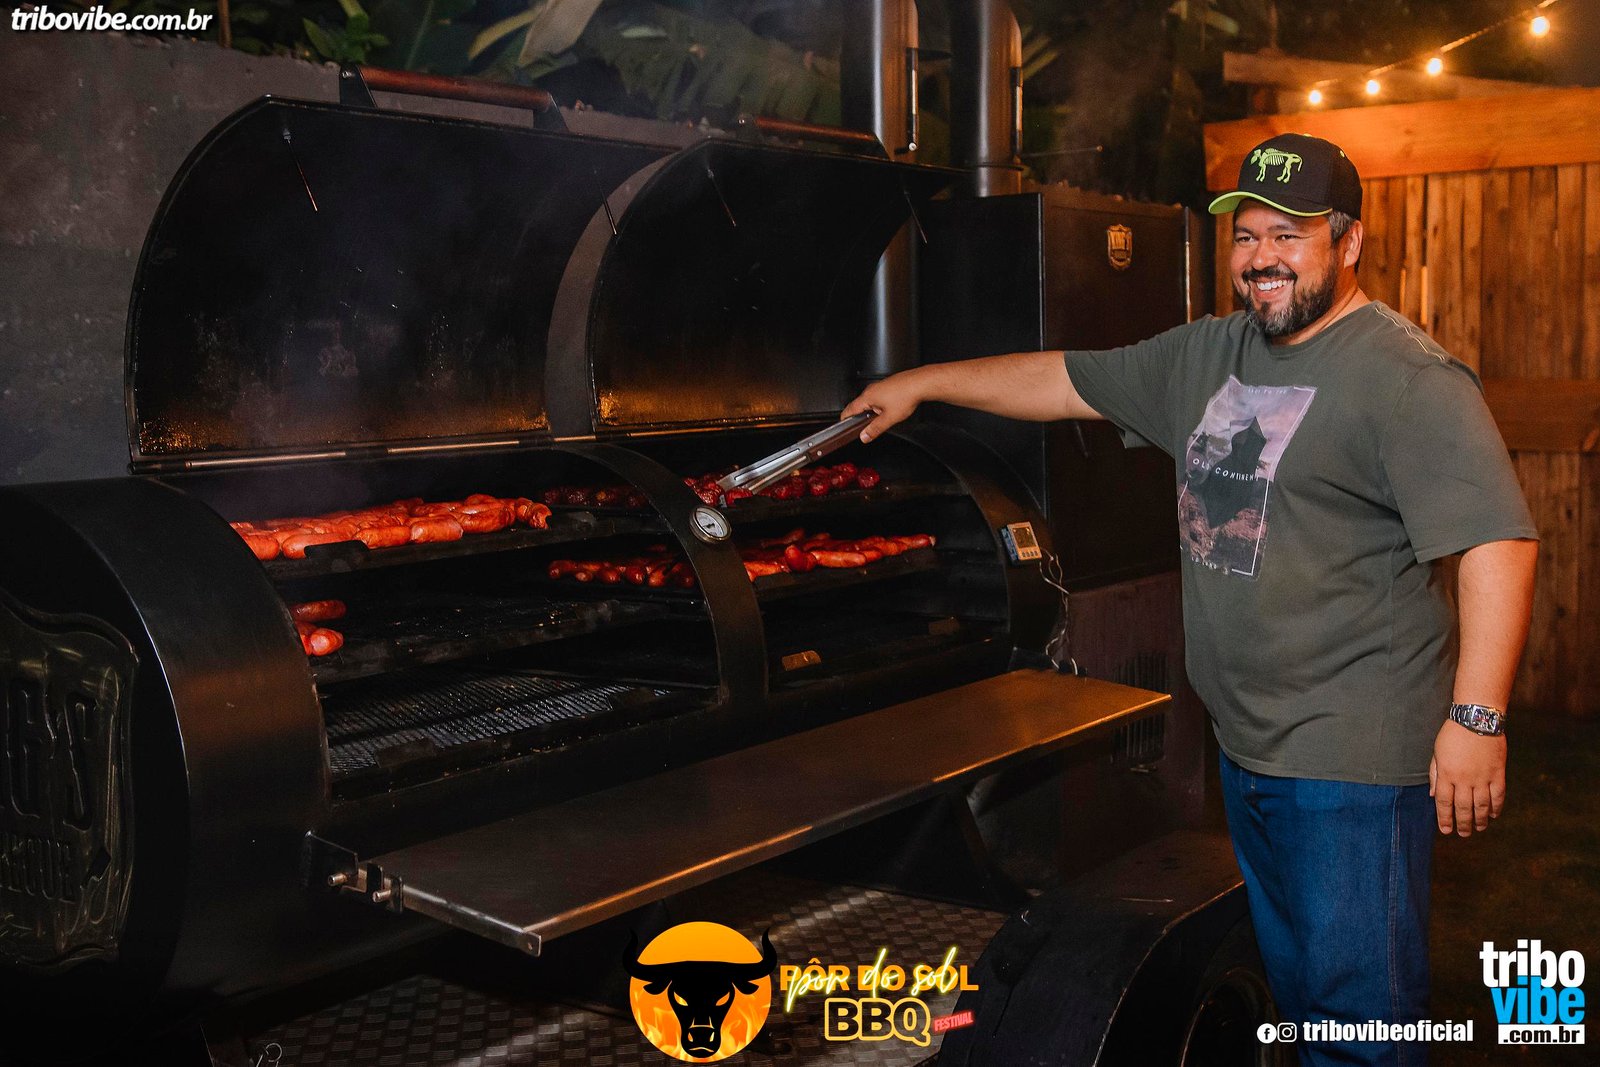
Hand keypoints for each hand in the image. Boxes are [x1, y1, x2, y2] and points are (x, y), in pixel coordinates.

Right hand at [841, 368, 926, 442]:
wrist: (920, 383)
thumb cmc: (906, 396)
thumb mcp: (889, 418)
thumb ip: (875, 429)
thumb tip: (865, 436)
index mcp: (867, 397)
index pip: (849, 409)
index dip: (845, 419)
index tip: (843, 425)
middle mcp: (871, 389)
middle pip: (859, 405)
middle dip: (860, 417)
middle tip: (866, 427)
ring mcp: (879, 386)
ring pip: (870, 401)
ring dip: (872, 411)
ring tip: (883, 418)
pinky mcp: (887, 385)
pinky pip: (878, 396)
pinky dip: (879, 404)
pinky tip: (890, 409)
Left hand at [1429, 720, 1505, 836]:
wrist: (1477, 718)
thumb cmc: (1453, 734)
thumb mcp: (1437, 752)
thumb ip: (1435, 775)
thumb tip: (1434, 796)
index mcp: (1447, 774)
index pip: (1444, 803)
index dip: (1445, 819)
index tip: (1446, 830)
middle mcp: (1464, 779)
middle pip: (1463, 808)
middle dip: (1463, 824)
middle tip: (1464, 834)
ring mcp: (1483, 777)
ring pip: (1482, 806)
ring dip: (1480, 820)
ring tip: (1478, 828)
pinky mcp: (1498, 773)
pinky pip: (1498, 796)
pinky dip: (1496, 808)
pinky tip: (1493, 815)